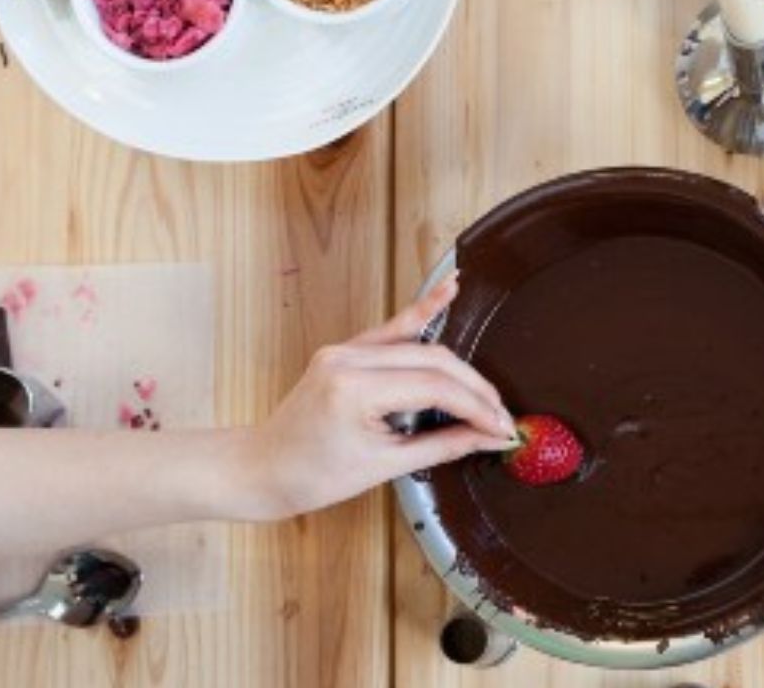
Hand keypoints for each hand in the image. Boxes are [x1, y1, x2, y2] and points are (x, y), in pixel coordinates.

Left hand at [231, 275, 517, 521]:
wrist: (262, 469)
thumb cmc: (310, 475)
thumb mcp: (384, 466)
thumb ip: (443, 445)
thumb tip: (487, 437)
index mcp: (354, 390)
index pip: (435, 387)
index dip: (476, 407)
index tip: (500, 428)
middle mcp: (348, 359)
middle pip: (434, 361)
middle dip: (474, 389)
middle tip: (499, 417)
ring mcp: (345, 350)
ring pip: (419, 344)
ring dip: (457, 368)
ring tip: (487, 392)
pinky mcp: (346, 350)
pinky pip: (392, 328)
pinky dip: (423, 312)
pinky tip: (449, 288)